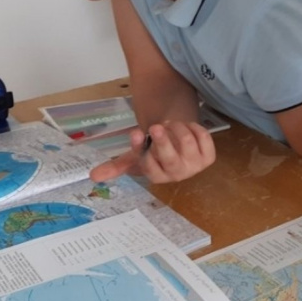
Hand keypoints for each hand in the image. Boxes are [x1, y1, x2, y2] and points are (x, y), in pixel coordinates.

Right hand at [89, 121, 215, 183]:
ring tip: (169, 124)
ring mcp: (194, 166)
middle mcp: (176, 174)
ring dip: (176, 127)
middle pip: (170, 158)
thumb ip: (116, 166)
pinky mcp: (208, 157)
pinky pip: (203, 137)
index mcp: (157, 176)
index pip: (148, 164)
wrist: (179, 148)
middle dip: (163, 141)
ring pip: (187, 142)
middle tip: (156, 126)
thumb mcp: (136, 158)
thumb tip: (93, 176)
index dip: (141, 148)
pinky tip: (187, 127)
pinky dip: (194, 126)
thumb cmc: (155, 153)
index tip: (135, 132)